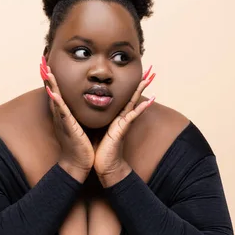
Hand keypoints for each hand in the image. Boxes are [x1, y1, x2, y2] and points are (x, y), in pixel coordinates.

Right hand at [41, 56, 93, 182]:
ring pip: (55, 98)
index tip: (49, 63)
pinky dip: (57, 102)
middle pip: (52, 91)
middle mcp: (60, 114)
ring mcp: (62, 120)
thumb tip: (84, 102)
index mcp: (64, 113)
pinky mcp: (68, 127)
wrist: (78, 163)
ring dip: (50, 85)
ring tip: (46, 71)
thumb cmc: (80, 144)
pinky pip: (62, 112)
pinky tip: (54, 93)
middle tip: (42, 61)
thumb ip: (79, 113)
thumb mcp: (79, 124)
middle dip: (47, 76)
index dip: (52, 78)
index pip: (57, 91)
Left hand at [94, 66, 156, 185]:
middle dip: (137, 82)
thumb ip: (93, 118)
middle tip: (148, 68)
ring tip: (149, 77)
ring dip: (141, 89)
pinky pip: (133, 116)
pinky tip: (150, 100)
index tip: (129, 72)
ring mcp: (123, 123)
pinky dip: (142, 108)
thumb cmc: (98, 148)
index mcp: (113, 116)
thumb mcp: (94, 128)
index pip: (120, 96)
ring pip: (133, 102)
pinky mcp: (123, 129)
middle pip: (129, 95)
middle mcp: (120, 117)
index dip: (125, 84)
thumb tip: (84, 107)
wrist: (104, 166)